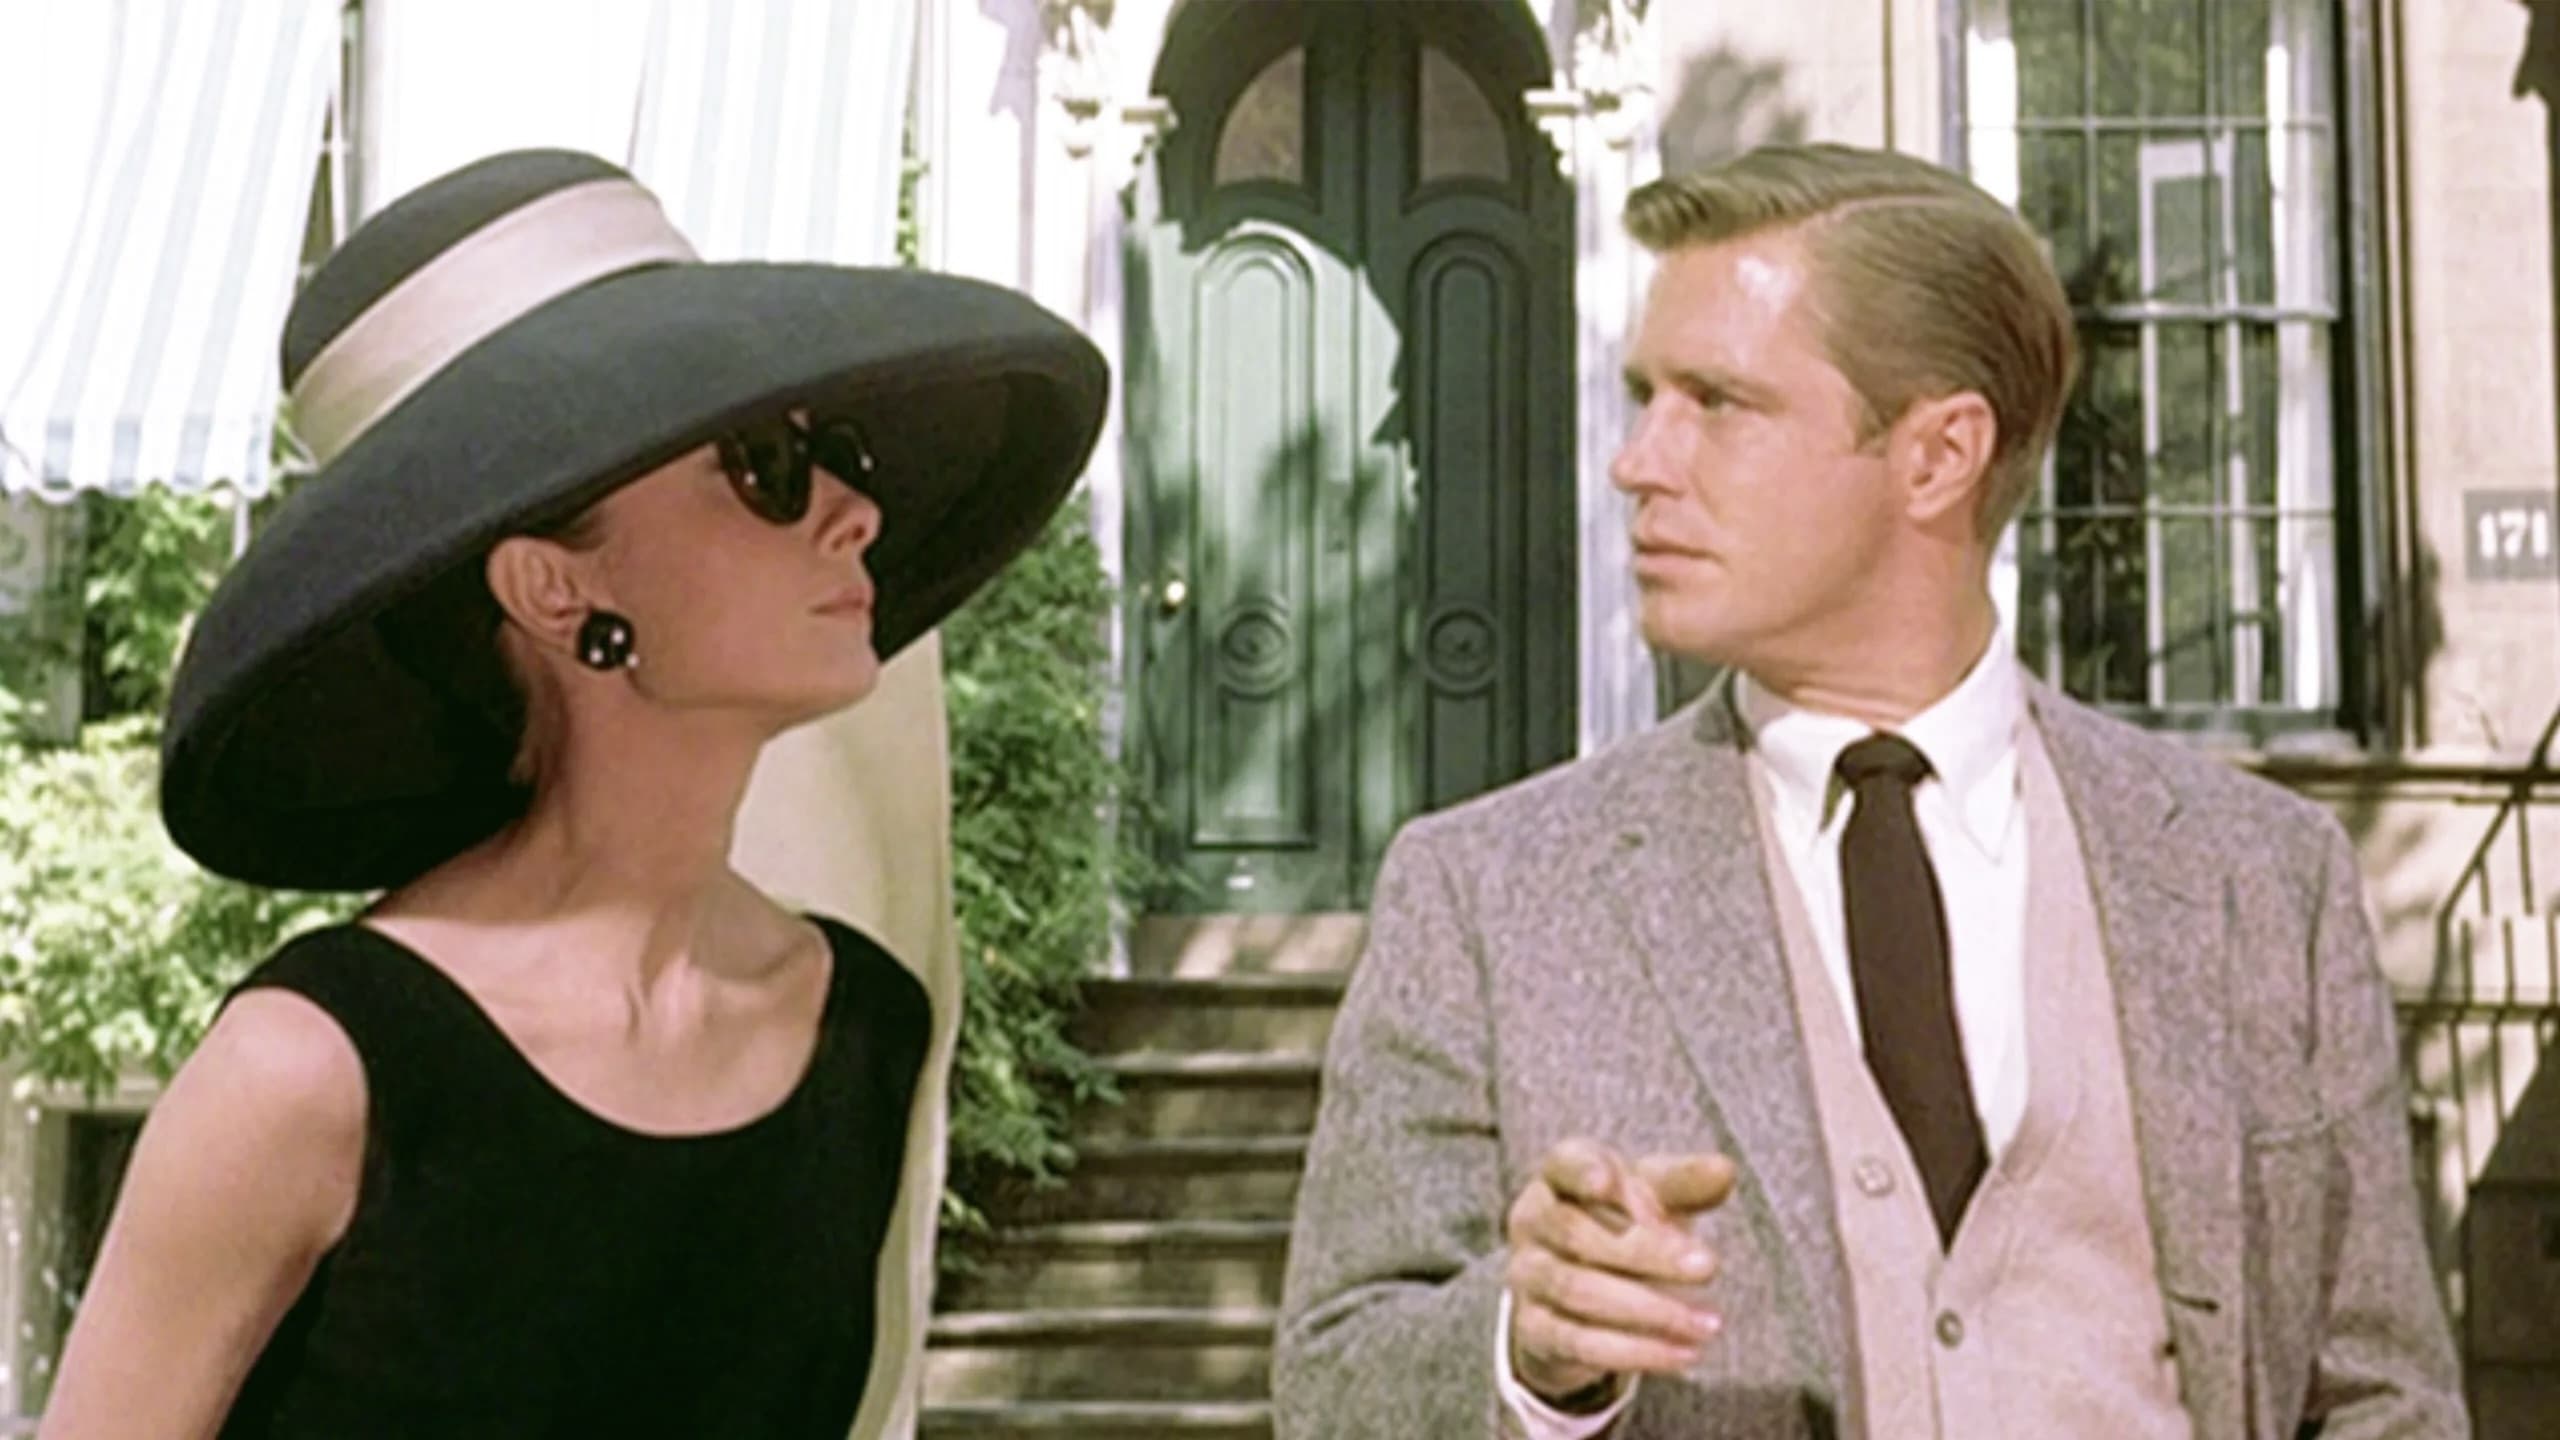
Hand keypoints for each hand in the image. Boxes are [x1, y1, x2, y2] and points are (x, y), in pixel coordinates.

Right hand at [1503, 1138, 1737, 1406]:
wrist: (1577, 1291)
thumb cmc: (1622, 1221)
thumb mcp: (1653, 1196)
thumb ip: (1684, 1182)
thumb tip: (1725, 1170)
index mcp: (1558, 1176)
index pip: (1564, 1164)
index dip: (1583, 1173)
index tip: (1609, 1182)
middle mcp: (1532, 1221)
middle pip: (1578, 1235)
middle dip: (1647, 1253)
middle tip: (1708, 1267)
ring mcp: (1526, 1276)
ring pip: (1578, 1292)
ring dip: (1650, 1310)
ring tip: (1707, 1323)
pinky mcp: (1533, 1329)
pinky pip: (1580, 1343)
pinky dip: (1635, 1351)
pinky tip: (1683, 1353)